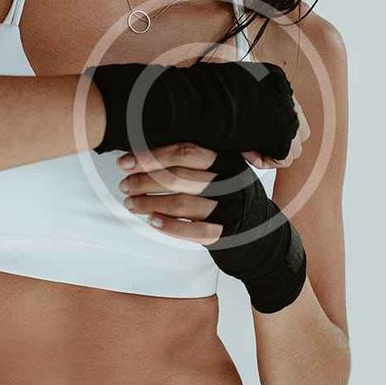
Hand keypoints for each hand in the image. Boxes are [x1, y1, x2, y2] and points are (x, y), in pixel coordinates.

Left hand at [114, 93, 308, 237]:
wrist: (262, 233)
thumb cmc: (232, 196)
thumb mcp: (224, 171)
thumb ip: (197, 161)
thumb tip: (147, 151)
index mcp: (226, 160)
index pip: (185, 152)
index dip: (152, 156)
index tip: (126, 161)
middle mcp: (229, 182)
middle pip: (178, 177)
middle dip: (144, 180)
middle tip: (124, 184)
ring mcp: (229, 208)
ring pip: (182, 203)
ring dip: (150, 203)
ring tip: (131, 203)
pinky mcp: (227, 233)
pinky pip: (194, 231)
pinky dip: (170, 226)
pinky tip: (152, 221)